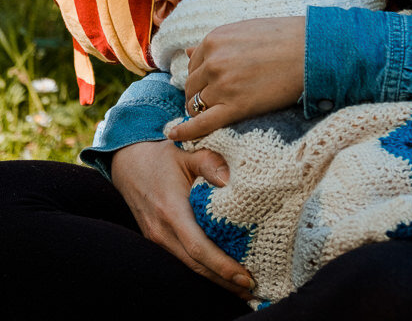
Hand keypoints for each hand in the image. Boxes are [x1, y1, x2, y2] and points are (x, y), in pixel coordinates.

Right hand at [111, 140, 253, 296]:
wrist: (128, 162)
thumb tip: (231, 180)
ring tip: (242, 288)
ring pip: (188, 267)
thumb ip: (210, 163)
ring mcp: (157, 238)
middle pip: (196, 266)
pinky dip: (202, 269)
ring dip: (215, 279)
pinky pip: (182, 259)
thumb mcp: (187, 152)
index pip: (199, 248)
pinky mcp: (157, 239)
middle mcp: (162, 231)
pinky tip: (220, 273)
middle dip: (224, 281)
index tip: (246, 277)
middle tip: (252, 289)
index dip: (223, 266)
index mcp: (171, 211)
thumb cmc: (161, 155)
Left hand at [168, 16, 304, 141]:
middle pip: (191, 85)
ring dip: (199, 111)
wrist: (313, 51)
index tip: (208, 85)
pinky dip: (185, 132)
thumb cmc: (286, 38)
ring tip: (210, 116)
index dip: (200, 77)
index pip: (193, 64)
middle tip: (211, 103)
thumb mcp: (246, 31)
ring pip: (195, 104)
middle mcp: (214, 60)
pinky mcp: (235, 107)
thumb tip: (188, 51)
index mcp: (215, 39)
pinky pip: (201, 124)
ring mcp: (223, 85)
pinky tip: (175, 136)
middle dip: (198, 95)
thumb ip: (217, 42)